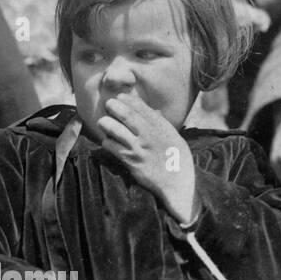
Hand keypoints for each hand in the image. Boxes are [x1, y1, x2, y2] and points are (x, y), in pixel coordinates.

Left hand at [96, 94, 197, 223]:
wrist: (177, 183)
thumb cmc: (178, 159)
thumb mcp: (175, 137)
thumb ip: (162, 124)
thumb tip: (155, 112)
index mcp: (161, 127)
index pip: (141, 107)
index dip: (128, 99)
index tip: (120, 97)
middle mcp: (149, 135)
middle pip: (126, 115)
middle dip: (114, 106)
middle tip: (108, 104)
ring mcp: (139, 148)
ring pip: (115, 130)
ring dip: (106, 123)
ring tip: (102, 122)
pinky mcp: (131, 162)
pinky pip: (113, 148)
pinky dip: (107, 142)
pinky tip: (107, 141)